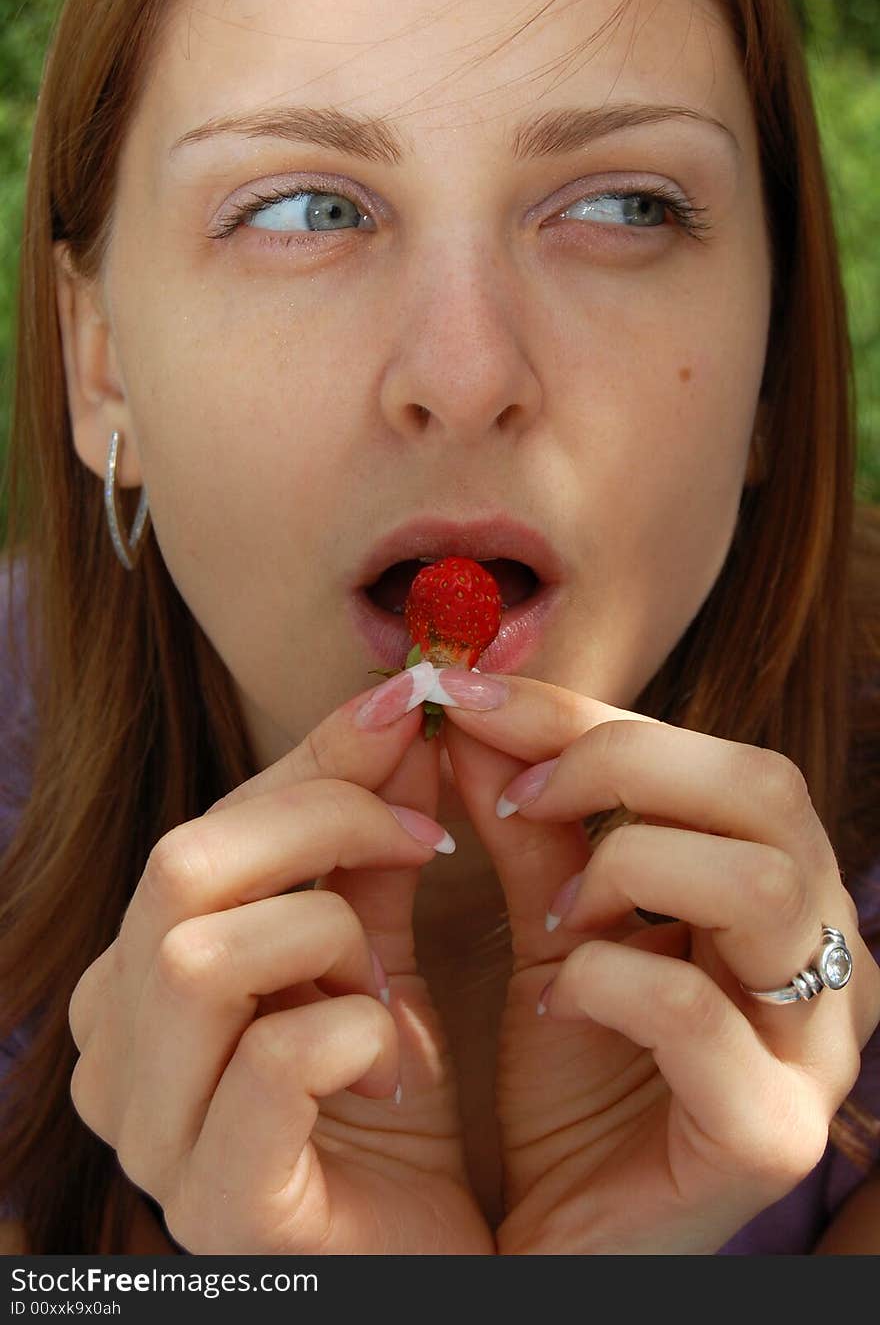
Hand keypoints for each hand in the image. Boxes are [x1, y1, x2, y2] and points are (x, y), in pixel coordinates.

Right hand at [68, 676, 492, 1254]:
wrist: (423, 1262)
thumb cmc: (387, 1111)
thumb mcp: (373, 955)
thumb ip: (366, 850)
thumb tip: (399, 718)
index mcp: (138, 982)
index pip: (205, 830)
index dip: (310, 762)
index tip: (407, 710)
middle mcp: (117, 1054)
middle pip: (178, 870)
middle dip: (319, 823)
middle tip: (422, 836)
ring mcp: (153, 1138)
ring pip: (195, 956)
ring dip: (329, 939)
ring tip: (387, 986)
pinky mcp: (219, 1208)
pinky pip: (268, 1064)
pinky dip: (351, 1031)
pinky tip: (394, 1062)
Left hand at [441, 676, 879, 1252]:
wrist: (564, 1234)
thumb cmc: (575, 1073)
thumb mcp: (552, 925)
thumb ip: (529, 822)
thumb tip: (470, 714)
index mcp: (789, 894)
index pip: (718, 756)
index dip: (587, 713)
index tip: (465, 697)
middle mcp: (829, 958)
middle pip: (768, 792)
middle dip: (620, 766)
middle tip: (517, 797)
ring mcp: (815, 1050)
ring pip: (764, 885)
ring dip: (628, 869)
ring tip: (556, 915)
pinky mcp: (771, 1136)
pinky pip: (698, 1013)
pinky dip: (607, 981)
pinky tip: (557, 1002)